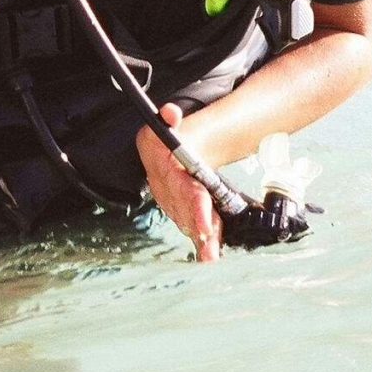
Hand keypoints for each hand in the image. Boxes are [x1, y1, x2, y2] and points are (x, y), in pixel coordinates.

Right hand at [136, 102, 219, 262]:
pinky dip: (200, 240)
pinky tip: (209, 255)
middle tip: (211, 252)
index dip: (195, 209)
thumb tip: (170, 113)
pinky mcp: (179, 210)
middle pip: (186, 212)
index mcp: (164, 169)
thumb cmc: (166, 137)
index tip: (206, 226)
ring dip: (200, 240)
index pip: (183, 191)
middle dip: (199, 230)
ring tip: (212, 257)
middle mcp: (166, 189)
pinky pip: (190, 224)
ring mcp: (171, 202)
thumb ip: (168, 117)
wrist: (159, 150)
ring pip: (188, 221)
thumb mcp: (165, 123)